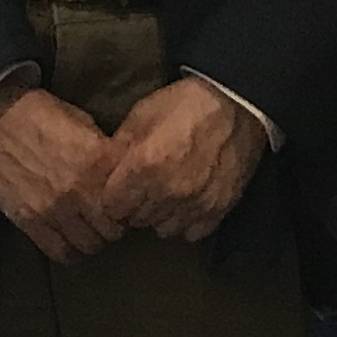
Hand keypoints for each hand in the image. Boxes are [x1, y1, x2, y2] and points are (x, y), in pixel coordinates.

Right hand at [0, 84, 119, 263]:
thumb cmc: (38, 114)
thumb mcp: (82, 122)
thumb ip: (105, 152)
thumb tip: (122, 173)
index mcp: (98, 161)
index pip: (131, 198)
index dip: (130, 200)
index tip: (125, 198)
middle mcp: (80, 190)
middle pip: (115, 229)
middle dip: (114, 223)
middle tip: (107, 215)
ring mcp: (54, 209)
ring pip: (91, 245)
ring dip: (93, 238)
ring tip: (87, 226)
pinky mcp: (30, 221)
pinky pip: (60, 252)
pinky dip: (69, 250)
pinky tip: (68, 237)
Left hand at [94, 77, 265, 244]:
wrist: (237, 104)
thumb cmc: (185, 105)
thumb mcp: (140, 115)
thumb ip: (116, 149)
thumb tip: (99, 174)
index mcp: (144, 166)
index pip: (111, 207)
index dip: (111, 197)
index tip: (117, 189)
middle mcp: (168, 192)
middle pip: (135, 220)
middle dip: (133, 206)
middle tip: (142, 187)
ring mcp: (195, 205)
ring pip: (162, 229)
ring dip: (158, 215)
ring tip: (164, 194)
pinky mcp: (218, 210)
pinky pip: (190, 232)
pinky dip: (185, 221)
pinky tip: (186, 202)